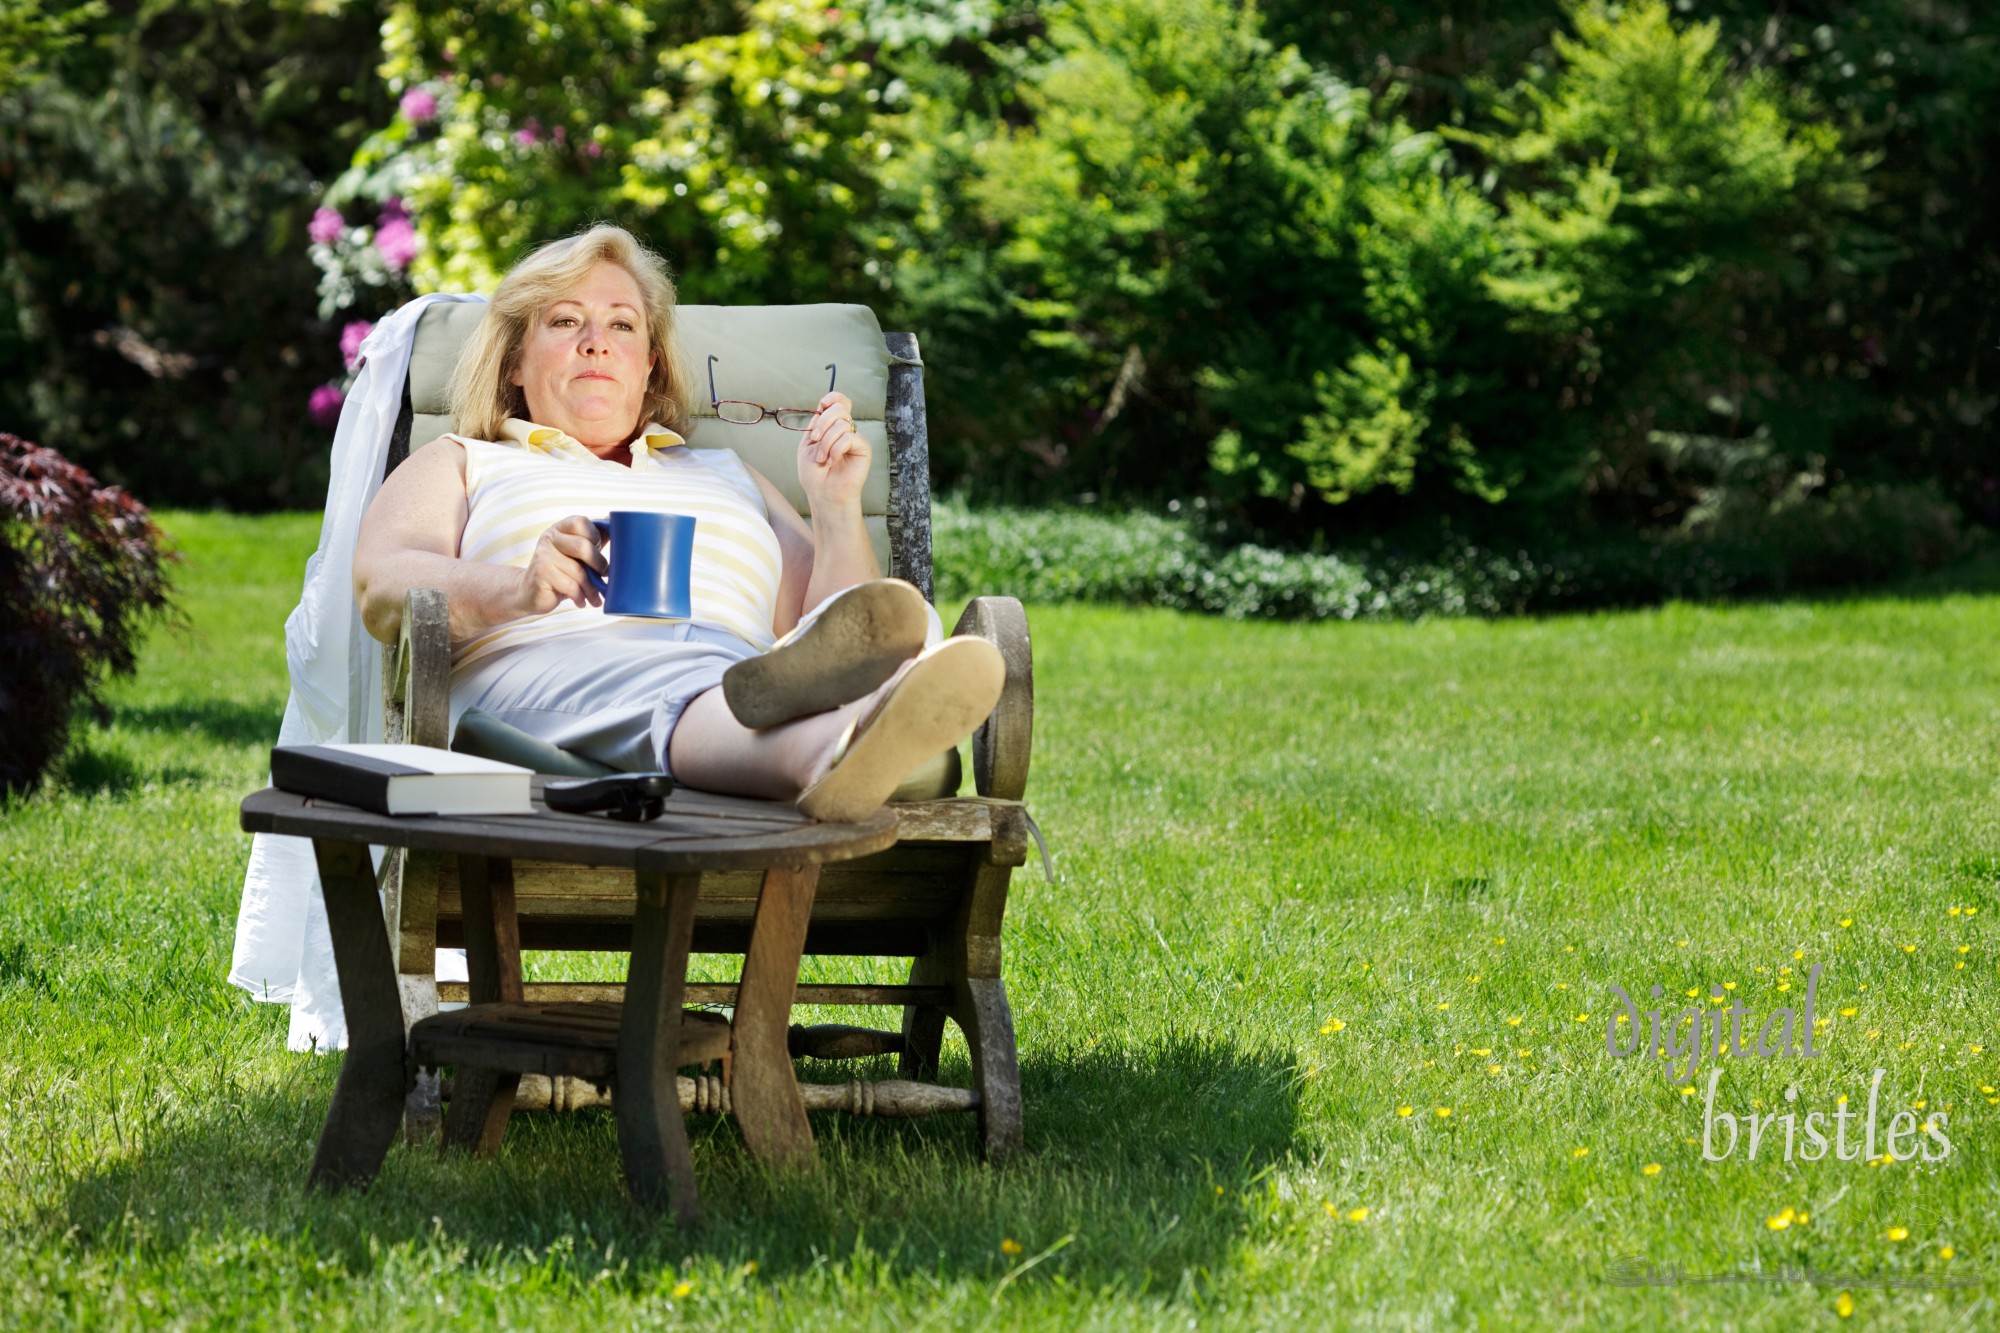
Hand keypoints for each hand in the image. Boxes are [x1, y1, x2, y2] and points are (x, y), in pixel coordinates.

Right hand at [516, 515, 605, 615]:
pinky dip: (580, 597)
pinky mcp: (541, 574)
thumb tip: (617, 521)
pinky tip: (582, 602)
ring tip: (595, 597)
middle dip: (599, 564)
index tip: (599, 549)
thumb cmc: (561, 570)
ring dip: (592, 588)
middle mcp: (549, 538)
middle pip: (582, 547)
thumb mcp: (577, 553)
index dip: (595, 536)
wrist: (531, 591)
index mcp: (560, 529)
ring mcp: (543, 555)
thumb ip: (594, 538)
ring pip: (578, 572)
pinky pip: (570, 586)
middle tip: (605, 575)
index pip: (581, 523)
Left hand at [797, 391, 868, 510]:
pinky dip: (836, 449)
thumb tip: (825, 404)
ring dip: (826, 442)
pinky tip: (832, 461)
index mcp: (831, 425)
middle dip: (822, 423)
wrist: (823, 494)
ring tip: (822, 458)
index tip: (822, 407)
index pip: (838, 400)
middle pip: (839, 408)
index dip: (832, 398)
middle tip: (815, 440)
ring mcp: (855, 438)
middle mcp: (845, 429)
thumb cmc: (814, 473)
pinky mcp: (863, 448)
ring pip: (841, 424)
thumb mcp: (808, 444)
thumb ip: (817, 423)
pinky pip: (848, 438)